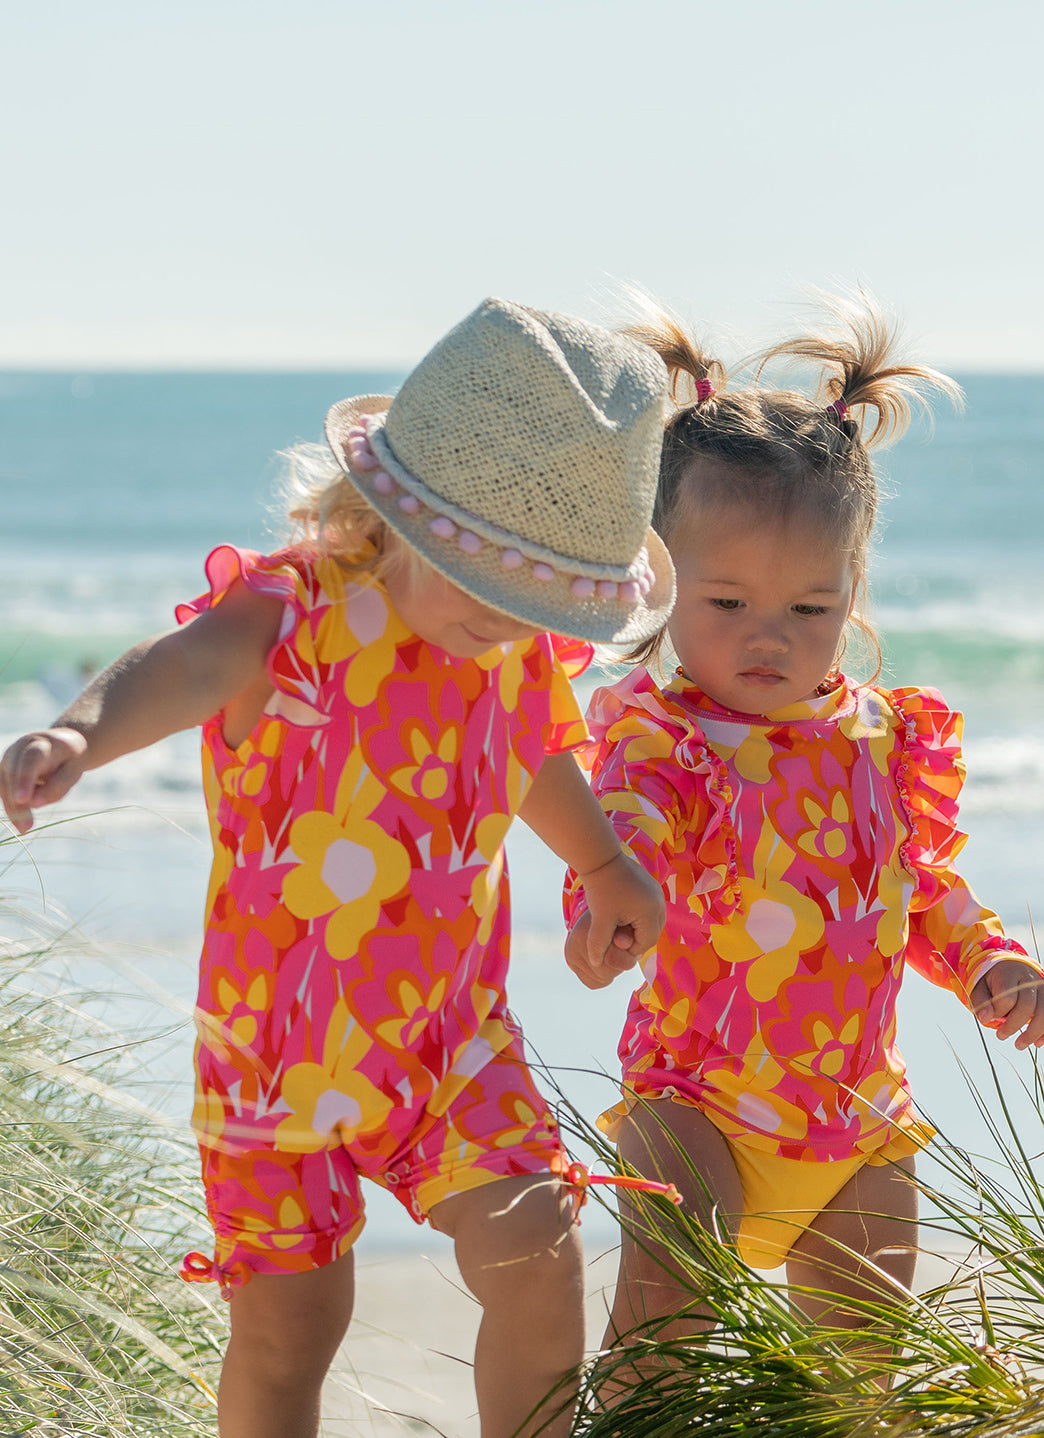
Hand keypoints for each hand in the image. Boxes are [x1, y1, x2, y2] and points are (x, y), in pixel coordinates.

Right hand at [0, 727, 88, 833]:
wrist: (61, 744)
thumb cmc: (69, 759)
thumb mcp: (74, 771)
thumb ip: (58, 786)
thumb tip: (34, 803)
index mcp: (44, 744)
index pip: (31, 759)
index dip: (25, 778)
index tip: (22, 799)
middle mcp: (22, 747)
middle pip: (13, 772)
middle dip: (17, 800)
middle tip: (26, 826)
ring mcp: (9, 756)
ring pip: (4, 782)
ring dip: (12, 807)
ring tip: (24, 828)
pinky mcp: (4, 768)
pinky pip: (3, 789)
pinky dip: (11, 806)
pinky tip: (20, 821)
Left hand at [565, 851, 664, 989]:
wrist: (601, 859)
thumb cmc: (600, 889)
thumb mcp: (600, 920)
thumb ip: (599, 943)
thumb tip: (595, 964)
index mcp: (651, 911)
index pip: (645, 943)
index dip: (628, 949)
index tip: (612, 945)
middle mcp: (660, 902)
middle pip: (650, 933)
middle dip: (633, 938)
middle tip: (613, 935)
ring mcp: (657, 894)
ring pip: (650, 922)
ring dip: (634, 927)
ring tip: (615, 922)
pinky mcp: (652, 887)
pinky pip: (648, 910)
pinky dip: (636, 916)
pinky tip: (619, 911)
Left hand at [971, 959, 1043, 1050]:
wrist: (1010, 967)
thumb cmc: (993, 981)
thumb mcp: (980, 987)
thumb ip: (981, 1002)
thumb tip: (985, 1018)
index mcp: (1009, 973)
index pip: (1007, 996)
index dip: (998, 1012)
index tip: (988, 1018)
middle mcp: (1029, 979)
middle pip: (1027, 1005)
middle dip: (1014, 1025)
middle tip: (1000, 1036)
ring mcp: (1042, 987)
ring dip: (1033, 1033)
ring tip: (1019, 1045)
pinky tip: (1037, 1043)